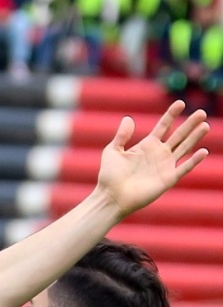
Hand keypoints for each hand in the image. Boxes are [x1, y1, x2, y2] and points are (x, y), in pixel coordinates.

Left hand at [96, 100, 209, 218]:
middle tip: (201, 112)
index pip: (163, 126)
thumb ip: (121, 136)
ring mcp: (165, 166)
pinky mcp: (168, 179)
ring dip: (195, 137)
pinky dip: (194, 161)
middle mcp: (158, 154)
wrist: (111, 197)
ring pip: (184, 148)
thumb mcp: (112, 151)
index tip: (180, 103)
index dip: (171, 115)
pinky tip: (203, 151)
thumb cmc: (109, 176)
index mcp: (146, 145)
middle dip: (190, 124)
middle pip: (178, 135)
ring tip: (205, 125)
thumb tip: (128, 118)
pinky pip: (184, 168)